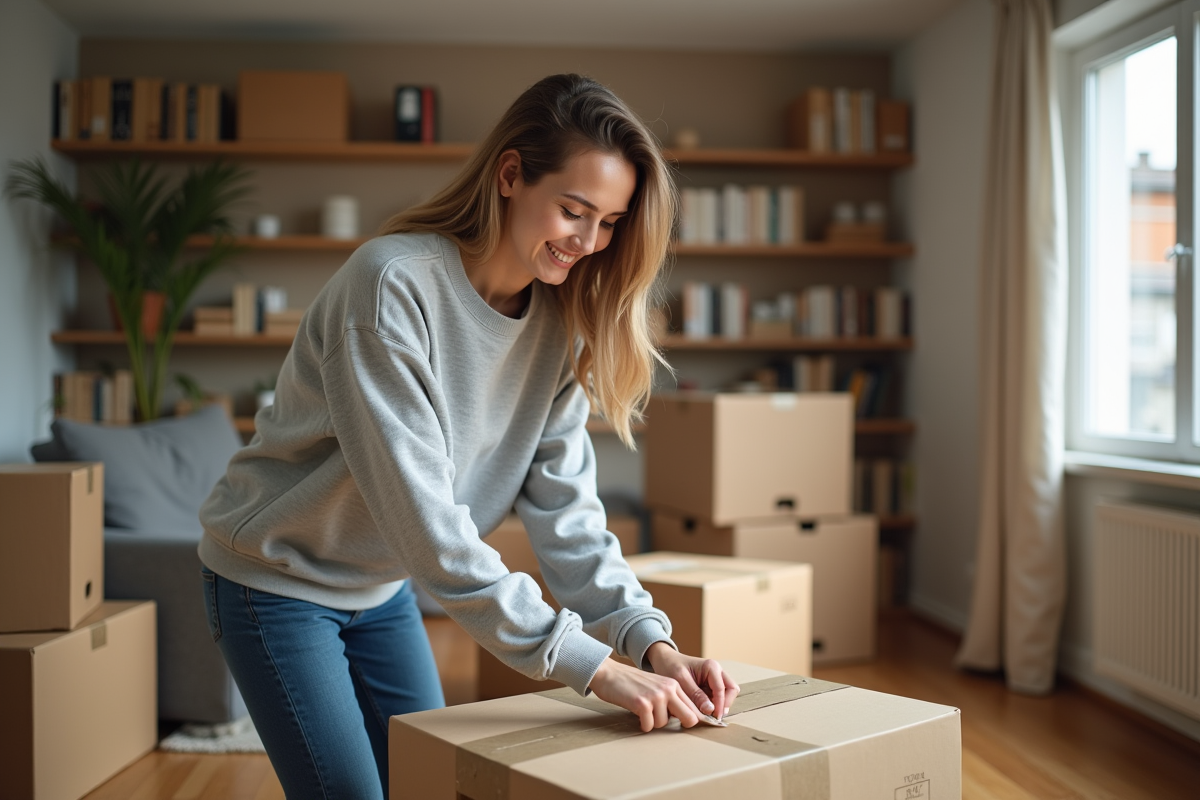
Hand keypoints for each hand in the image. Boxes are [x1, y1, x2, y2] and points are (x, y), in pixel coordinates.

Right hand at [587, 658, 703, 731]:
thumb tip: (685, 720)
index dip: (691, 719)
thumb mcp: (656, 686)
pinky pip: (649, 726)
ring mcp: (656, 696)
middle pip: (690, 718)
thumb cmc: (631, 683)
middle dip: (681, 725)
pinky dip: (642, 725)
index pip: (694, 707)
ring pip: (664, 724)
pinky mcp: (642, 703)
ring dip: (653, 723)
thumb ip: (670, 699)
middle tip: (666, 723)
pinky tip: (637, 716)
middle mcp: (668, 689)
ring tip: (644, 713)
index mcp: (673, 684)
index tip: (685, 725)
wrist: (608, 673)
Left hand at [644, 642, 740, 720]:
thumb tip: (710, 710)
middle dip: (724, 704)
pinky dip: (712, 705)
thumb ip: (696, 695)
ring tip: (706, 714)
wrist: (665, 660)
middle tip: (713, 716)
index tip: (714, 718)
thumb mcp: (681, 680)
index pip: (723, 688)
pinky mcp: (710, 686)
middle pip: (731, 690)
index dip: (720, 704)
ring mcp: (715, 679)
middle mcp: (717, 672)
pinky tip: (702, 710)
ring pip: (726, 695)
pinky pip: (717, 698)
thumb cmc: (671, 666)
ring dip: (719, 705)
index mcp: (712, 667)